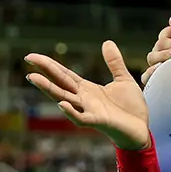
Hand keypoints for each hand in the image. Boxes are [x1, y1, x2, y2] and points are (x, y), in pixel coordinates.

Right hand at [25, 41, 149, 150]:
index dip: (49, 65)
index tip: (32, 56)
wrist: (142, 129)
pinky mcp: (99, 121)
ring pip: (64, 99)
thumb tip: (107, 42)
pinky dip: (71, 112)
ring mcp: (89, 111)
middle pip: (60, 83)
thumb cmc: (131, 108)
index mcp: (87, 89)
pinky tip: (62, 104)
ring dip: (49, 89)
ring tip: (34, 78)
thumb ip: (114, 63)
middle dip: (44, 72)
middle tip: (28, 59)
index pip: (64, 74)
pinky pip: (81, 118)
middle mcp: (84, 99)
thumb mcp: (123, 80)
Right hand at [141, 15, 170, 83]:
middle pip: (161, 43)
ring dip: (165, 55)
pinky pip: (146, 75)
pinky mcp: (155, 77)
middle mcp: (159, 49)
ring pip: (152, 57)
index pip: (169, 32)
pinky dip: (150, 72)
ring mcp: (155, 63)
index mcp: (167, 38)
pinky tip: (160, 69)